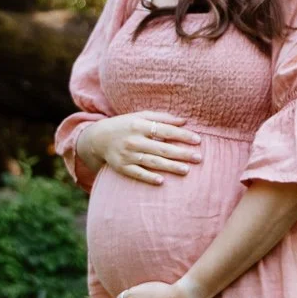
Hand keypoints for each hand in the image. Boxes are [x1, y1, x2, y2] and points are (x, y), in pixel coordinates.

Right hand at [78, 110, 202, 184]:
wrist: (98, 138)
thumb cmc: (125, 125)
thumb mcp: (140, 116)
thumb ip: (162, 117)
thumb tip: (184, 121)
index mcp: (139, 125)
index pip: (165, 131)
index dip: (182, 135)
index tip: (198, 140)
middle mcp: (134, 141)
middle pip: (162, 148)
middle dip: (181, 153)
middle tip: (199, 158)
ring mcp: (127, 155)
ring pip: (152, 162)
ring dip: (170, 167)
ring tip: (186, 170)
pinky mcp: (122, 167)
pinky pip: (137, 173)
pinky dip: (148, 177)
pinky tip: (161, 181)